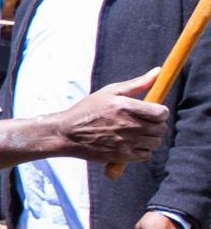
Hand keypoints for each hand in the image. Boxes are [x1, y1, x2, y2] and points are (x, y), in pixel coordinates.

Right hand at [51, 70, 168, 166]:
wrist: (66, 133)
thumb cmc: (88, 110)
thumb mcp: (110, 92)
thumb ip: (137, 83)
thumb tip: (158, 72)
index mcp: (126, 107)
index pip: (161, 113)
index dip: (161, 113)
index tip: (154, 112)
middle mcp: (129, 125)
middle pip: (161, 129)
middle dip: (156, 125)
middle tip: (144, 123)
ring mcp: (126, 142)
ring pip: (155, 142)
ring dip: (151, 138)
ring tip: (138, 134)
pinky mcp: (122, 156)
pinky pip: (146, 155)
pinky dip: (143, 150)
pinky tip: (132, 144)